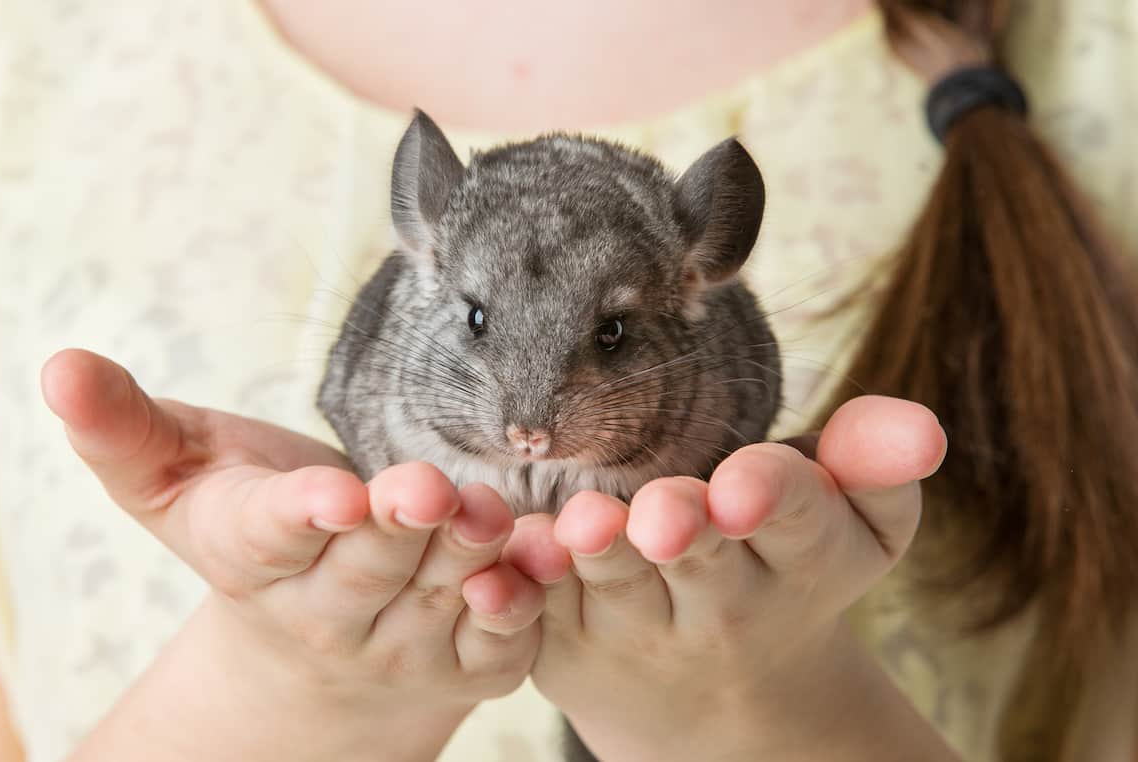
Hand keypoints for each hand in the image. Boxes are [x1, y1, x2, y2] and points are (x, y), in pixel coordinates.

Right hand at [42, 349, 543, 760]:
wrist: (312, 637)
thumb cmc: (246, 525)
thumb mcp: (176, 477)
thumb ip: (125, 427)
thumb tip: (57, 365)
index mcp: (256, 558)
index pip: (273, 538)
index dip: (302, 516)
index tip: (330, 495)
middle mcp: (327, 613)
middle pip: (368, 567)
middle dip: (399, 527)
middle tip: (427, 488)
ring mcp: (400, 646)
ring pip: (439, 600)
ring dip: (470, 560)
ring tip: (488, 516)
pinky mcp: (466, 662)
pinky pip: (500, 643)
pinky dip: (525, 607)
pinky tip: (544, 564)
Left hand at [505, 396, 953, 761]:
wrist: (725, 694)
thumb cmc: (789, 570)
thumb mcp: (853, 528)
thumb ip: (875, 466)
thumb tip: (920, 426)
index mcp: (799, 562)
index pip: (798, 522)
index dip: (776, 499)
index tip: (747, 485)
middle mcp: (721, 604)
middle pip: (700, 561)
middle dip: (683, 532)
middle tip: (663, 515)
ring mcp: (637, 629)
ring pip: (613, 588)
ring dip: (596, 559)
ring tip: (582, 527)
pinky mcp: (567, 643)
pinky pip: (539, 615)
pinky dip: (518, 594)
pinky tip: (496, 570)